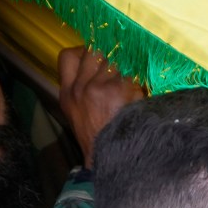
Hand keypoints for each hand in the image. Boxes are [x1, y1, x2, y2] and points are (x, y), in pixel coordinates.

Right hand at [57, 48, 143, 166]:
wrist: (109, 157)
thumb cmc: (97, 135)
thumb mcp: (76, 111)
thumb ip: (81, 86)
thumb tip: (101, 63)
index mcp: (67, 92)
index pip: (68, 56)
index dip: (84, 50)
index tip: (97, 56)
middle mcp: (80, 88)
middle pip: (94, 52)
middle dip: (110, 55)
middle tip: (122, 65)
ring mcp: (99, 88)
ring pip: (116, 60)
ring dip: (127, 67)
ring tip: (132, 80)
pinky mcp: (119, 91)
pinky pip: (132, 75)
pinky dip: (139, 82)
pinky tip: (140, 92)